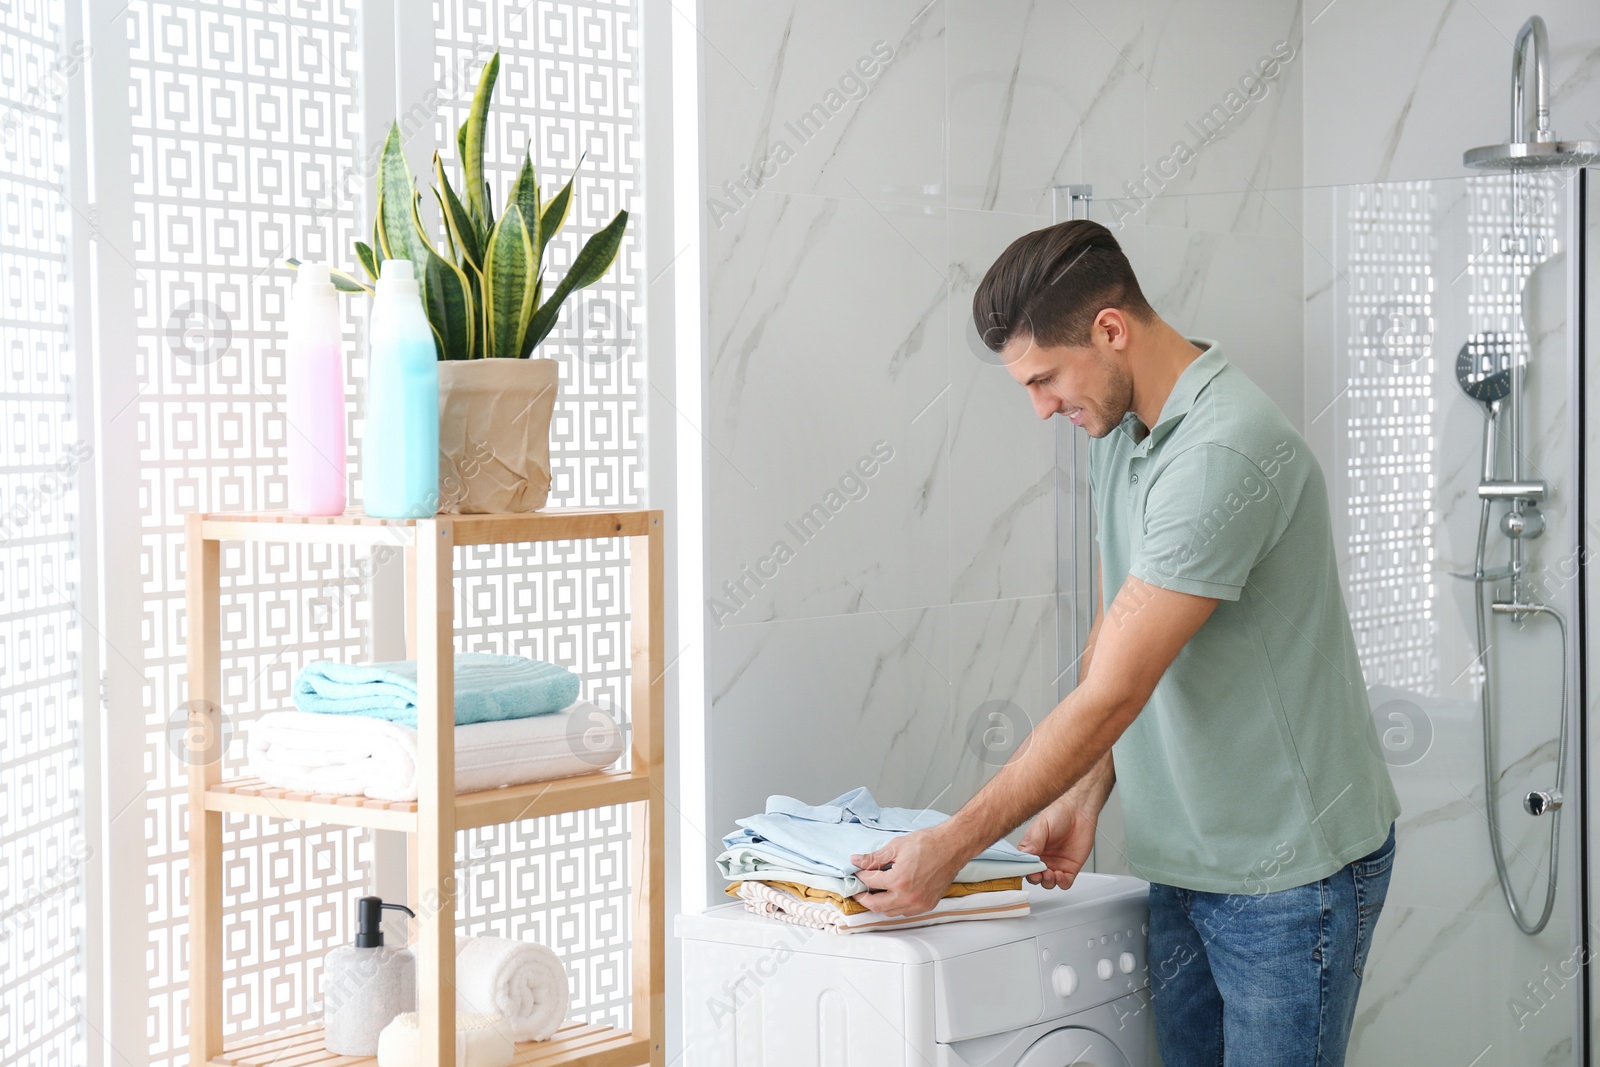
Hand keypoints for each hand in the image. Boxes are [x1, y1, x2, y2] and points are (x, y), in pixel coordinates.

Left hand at [849, 826, 967, 916]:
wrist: (952, 847)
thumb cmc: (928, 844)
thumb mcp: (896, 846)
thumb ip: (874, 858)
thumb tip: (857, 861)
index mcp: (899, 880)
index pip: (870, 882)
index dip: (861, 876)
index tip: (858, 872)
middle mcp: (908, 896)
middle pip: (876, 905)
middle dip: (863, 898)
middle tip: (858, 891)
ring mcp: (918, 903)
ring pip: (890, 912)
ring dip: (879, 904)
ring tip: (874, 893)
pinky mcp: (927, 905)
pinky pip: (905, 912)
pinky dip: (895, 907)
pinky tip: (892, 896)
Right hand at [1017, 796, 1097, 889]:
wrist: (1079, 810)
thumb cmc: (1059, 814)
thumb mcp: (1041, 826)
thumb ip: (1033, 842)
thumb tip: (1025, 857)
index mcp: (1032, 849)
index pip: (1023, 865)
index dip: (1024, 871)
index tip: (1026, 870)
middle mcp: (1043, 858)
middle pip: (1034, 877)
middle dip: (1035, 878)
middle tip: (1038, 873)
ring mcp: (1056, 864)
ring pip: (1048, 883)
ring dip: (1047, 882)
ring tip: (1049, 873)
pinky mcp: (1070, 867)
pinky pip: (1065, 882)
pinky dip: (1061, 883)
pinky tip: (1060, 874)